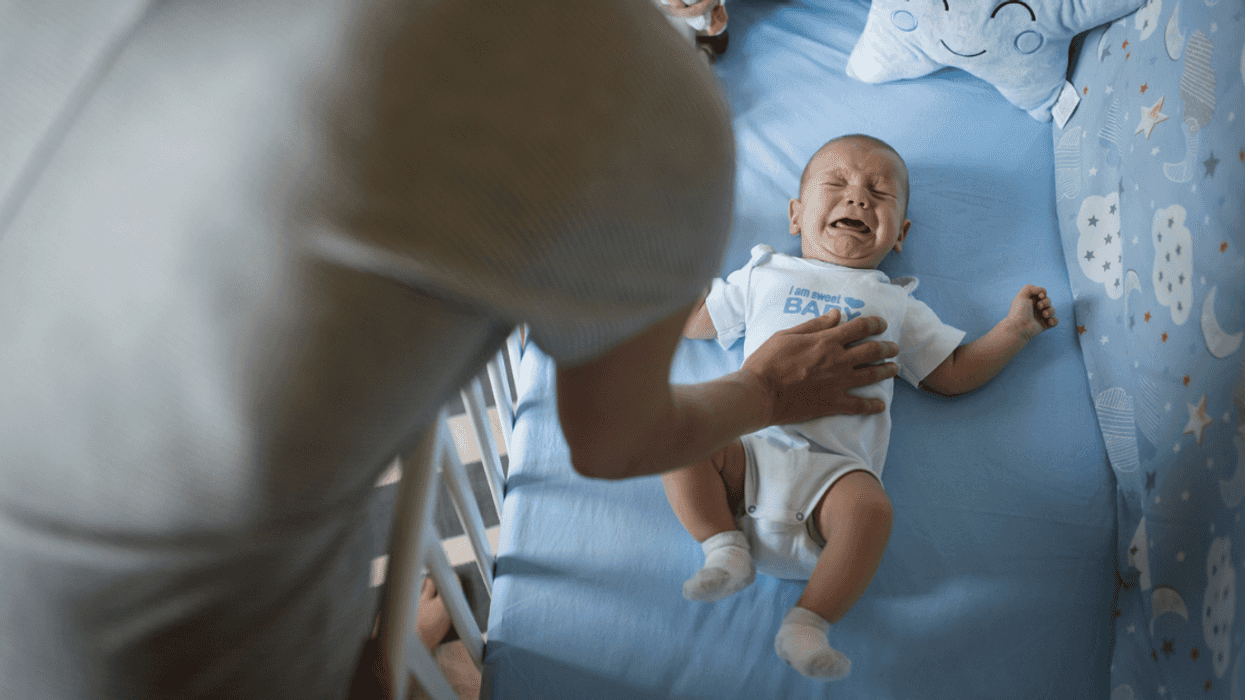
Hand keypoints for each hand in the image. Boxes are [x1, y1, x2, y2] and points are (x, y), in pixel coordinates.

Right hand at [739, 308, 898, 425]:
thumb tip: (836, 314)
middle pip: (872, 351)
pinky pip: (858, 405)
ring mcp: (837, 383)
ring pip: (871, 375)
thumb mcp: (787, 335)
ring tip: (894, 369)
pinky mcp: (832, 403)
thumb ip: (814, 325)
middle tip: (893, 348)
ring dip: (886, 371)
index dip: (874, 323)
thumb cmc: (768, 361)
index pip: (859, 328)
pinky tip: (881, 405)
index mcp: (826, 341)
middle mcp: (838, 361)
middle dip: (886, 347)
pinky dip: (872, 406)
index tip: (882, 324)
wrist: (760, 393)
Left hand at [1007, 285, 1057, 340]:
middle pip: (1048, 301)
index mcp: (1030, 301)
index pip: (1042, 294)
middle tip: (1039, 307)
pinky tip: (1048, 322)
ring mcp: (1041, 317)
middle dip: (1046, 302)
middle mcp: (1036, 308)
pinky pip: (1055, 321)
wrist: (1019, 327)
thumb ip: (1030, 288)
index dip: (1043, 294)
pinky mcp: (1045, 325)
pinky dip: (1054, 320)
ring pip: (1052, 310)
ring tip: (1043, 315)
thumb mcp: (1021, 295)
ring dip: (1050, 311)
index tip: (1040, 296)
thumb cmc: (1019, 311)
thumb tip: (1042, 292)